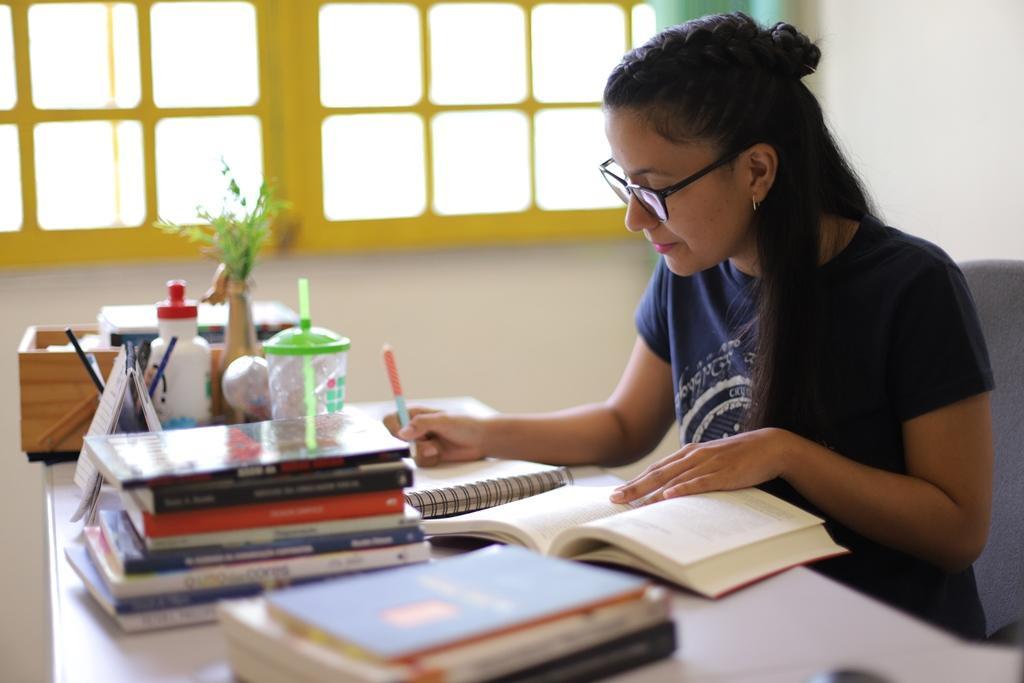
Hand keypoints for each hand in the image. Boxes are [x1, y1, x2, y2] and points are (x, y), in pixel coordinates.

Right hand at [382, 407, 486, 466]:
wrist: (481, 440)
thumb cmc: (465, 424)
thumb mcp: (443, 420)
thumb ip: (422, 424)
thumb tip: (402, 433)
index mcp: (416, 414)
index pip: (392, 419)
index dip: (393, 428)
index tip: (402, 436)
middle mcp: (416, 429)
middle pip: (397, 440)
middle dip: (412, 444)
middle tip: (426, 442)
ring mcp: (422, 444)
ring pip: (410, 454)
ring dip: (424, 453)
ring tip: (438, 447)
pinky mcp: (429, 456)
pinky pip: (420, 463)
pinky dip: (430, 460)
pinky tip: (441, 454)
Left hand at [609, 428, 798, 502]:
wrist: (769, 446)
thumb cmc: (739, 456)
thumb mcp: (711, 461)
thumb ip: (692, 472)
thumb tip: (673, 489)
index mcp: (688, 454)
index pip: (656, 470)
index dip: (635, 481)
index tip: (618, 493)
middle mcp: (693, 456)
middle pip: (657, 474)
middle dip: (634, 487)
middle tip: (614, 499)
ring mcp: (708, 464)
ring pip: (673, 479)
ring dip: (651, 491)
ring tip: (632, 502)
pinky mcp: (723, 473)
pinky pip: (699, 483)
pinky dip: (682, 489)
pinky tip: (668, 496)